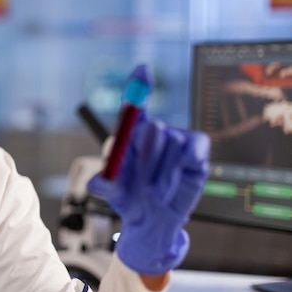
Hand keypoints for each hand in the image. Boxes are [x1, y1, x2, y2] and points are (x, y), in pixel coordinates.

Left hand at [87, 83, 209, 274]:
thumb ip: (104, 186)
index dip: (139, 86)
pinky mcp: (196, 152)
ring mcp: (176, 141)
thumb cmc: (130, 199)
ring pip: (172, 143)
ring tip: (155, 192)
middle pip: (152, 128)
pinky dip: (185, 163)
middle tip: (142, 181)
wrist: (153, 221)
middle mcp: (154, 133)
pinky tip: (176, 180)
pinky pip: (195, 146)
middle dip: (146, 156)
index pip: (135, 105)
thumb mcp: (113, 193)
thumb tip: (96, 183)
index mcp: (130, 134)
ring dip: (162, 172)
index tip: (143, 69)